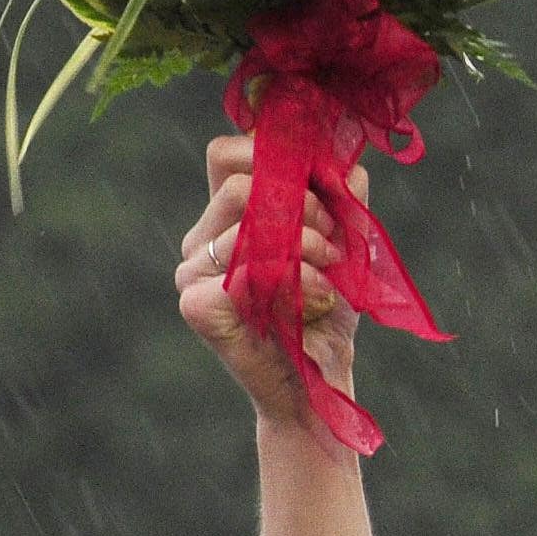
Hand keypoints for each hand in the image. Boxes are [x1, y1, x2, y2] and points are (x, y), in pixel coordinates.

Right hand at [175, 134, 373, 433]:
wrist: (320, 381)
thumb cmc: (327, 311)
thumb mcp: (343, 242)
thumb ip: (342, 196)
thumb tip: (346, 159)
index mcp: (224, 218)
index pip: (225, 155)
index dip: (270, 155)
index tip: (318, 187)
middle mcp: (199, 241)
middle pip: (240, 183)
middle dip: (302, 204)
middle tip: (331, 240)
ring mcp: (190, 273)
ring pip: (249, 220)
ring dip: (308, 243)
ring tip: (330, 272)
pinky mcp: (195, 305)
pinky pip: (249, 266)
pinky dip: (295, 278)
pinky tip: (314, 299)